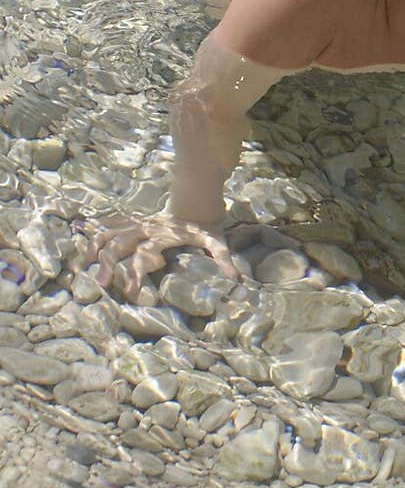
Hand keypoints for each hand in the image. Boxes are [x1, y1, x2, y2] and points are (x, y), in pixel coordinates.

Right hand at [84, 216, 236, 299]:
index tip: (132, 290)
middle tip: (103, 282)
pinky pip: (113, 223)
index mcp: (163, 236)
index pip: (145, 255)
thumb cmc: (206, 225)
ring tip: (87, 262)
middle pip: (121, 244)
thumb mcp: (217, 240)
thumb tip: (236, 280)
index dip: (137, 272)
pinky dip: (98, 229)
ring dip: (98, 245)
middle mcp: (147, 229)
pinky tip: (85, 237)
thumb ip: (224, 258)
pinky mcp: (136, 221)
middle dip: (110, 263)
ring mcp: (140, 224)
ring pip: (112, 231)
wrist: (199, 197)